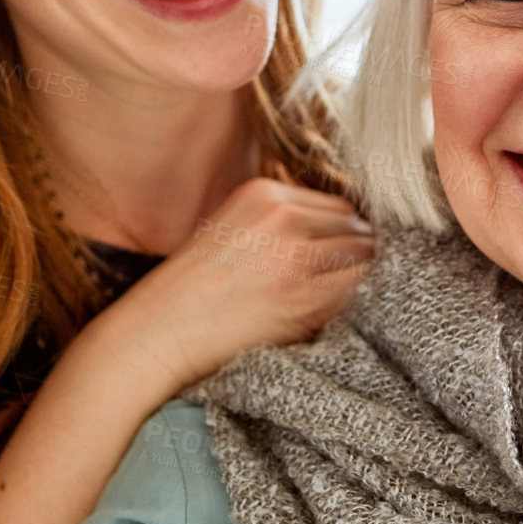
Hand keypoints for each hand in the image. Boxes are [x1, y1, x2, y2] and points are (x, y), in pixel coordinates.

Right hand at [107, 177, 374, 390]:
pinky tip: (341, 312)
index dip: (347, 232)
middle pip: (356, 226)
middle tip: (352, 278)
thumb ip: (280, 220)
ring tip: (345, 296)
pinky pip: (356, 291)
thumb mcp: (231, 227)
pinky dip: (358, 300)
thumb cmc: (192, 289)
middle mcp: (283, 216)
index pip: (338, 204)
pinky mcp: (303, 298)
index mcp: (264, 193)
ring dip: (362, 275)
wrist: (158, 331)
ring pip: (364, 256)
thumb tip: (343, 229)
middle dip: (361, 251)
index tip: (348, 253)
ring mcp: (295, 256)